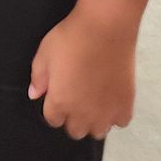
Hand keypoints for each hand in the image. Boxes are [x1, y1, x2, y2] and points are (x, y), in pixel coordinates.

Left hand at [29, 6, 136, 139]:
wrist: (105, 29)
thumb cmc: (70, 39)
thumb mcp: (44, 53)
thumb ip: (38, 78)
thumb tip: (34, 94)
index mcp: (60, 103)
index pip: (53, 120)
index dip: (54, 108)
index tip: (58, 95)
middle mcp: (82, 115)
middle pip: (75, 131)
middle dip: (72, 117)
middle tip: (75, 97)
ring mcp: (106, 113)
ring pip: (97, 131)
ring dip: (94, 120)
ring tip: (93, 101)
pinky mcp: (126, 107)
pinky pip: (120, 123)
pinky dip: (115, 115)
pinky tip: (111, 99)